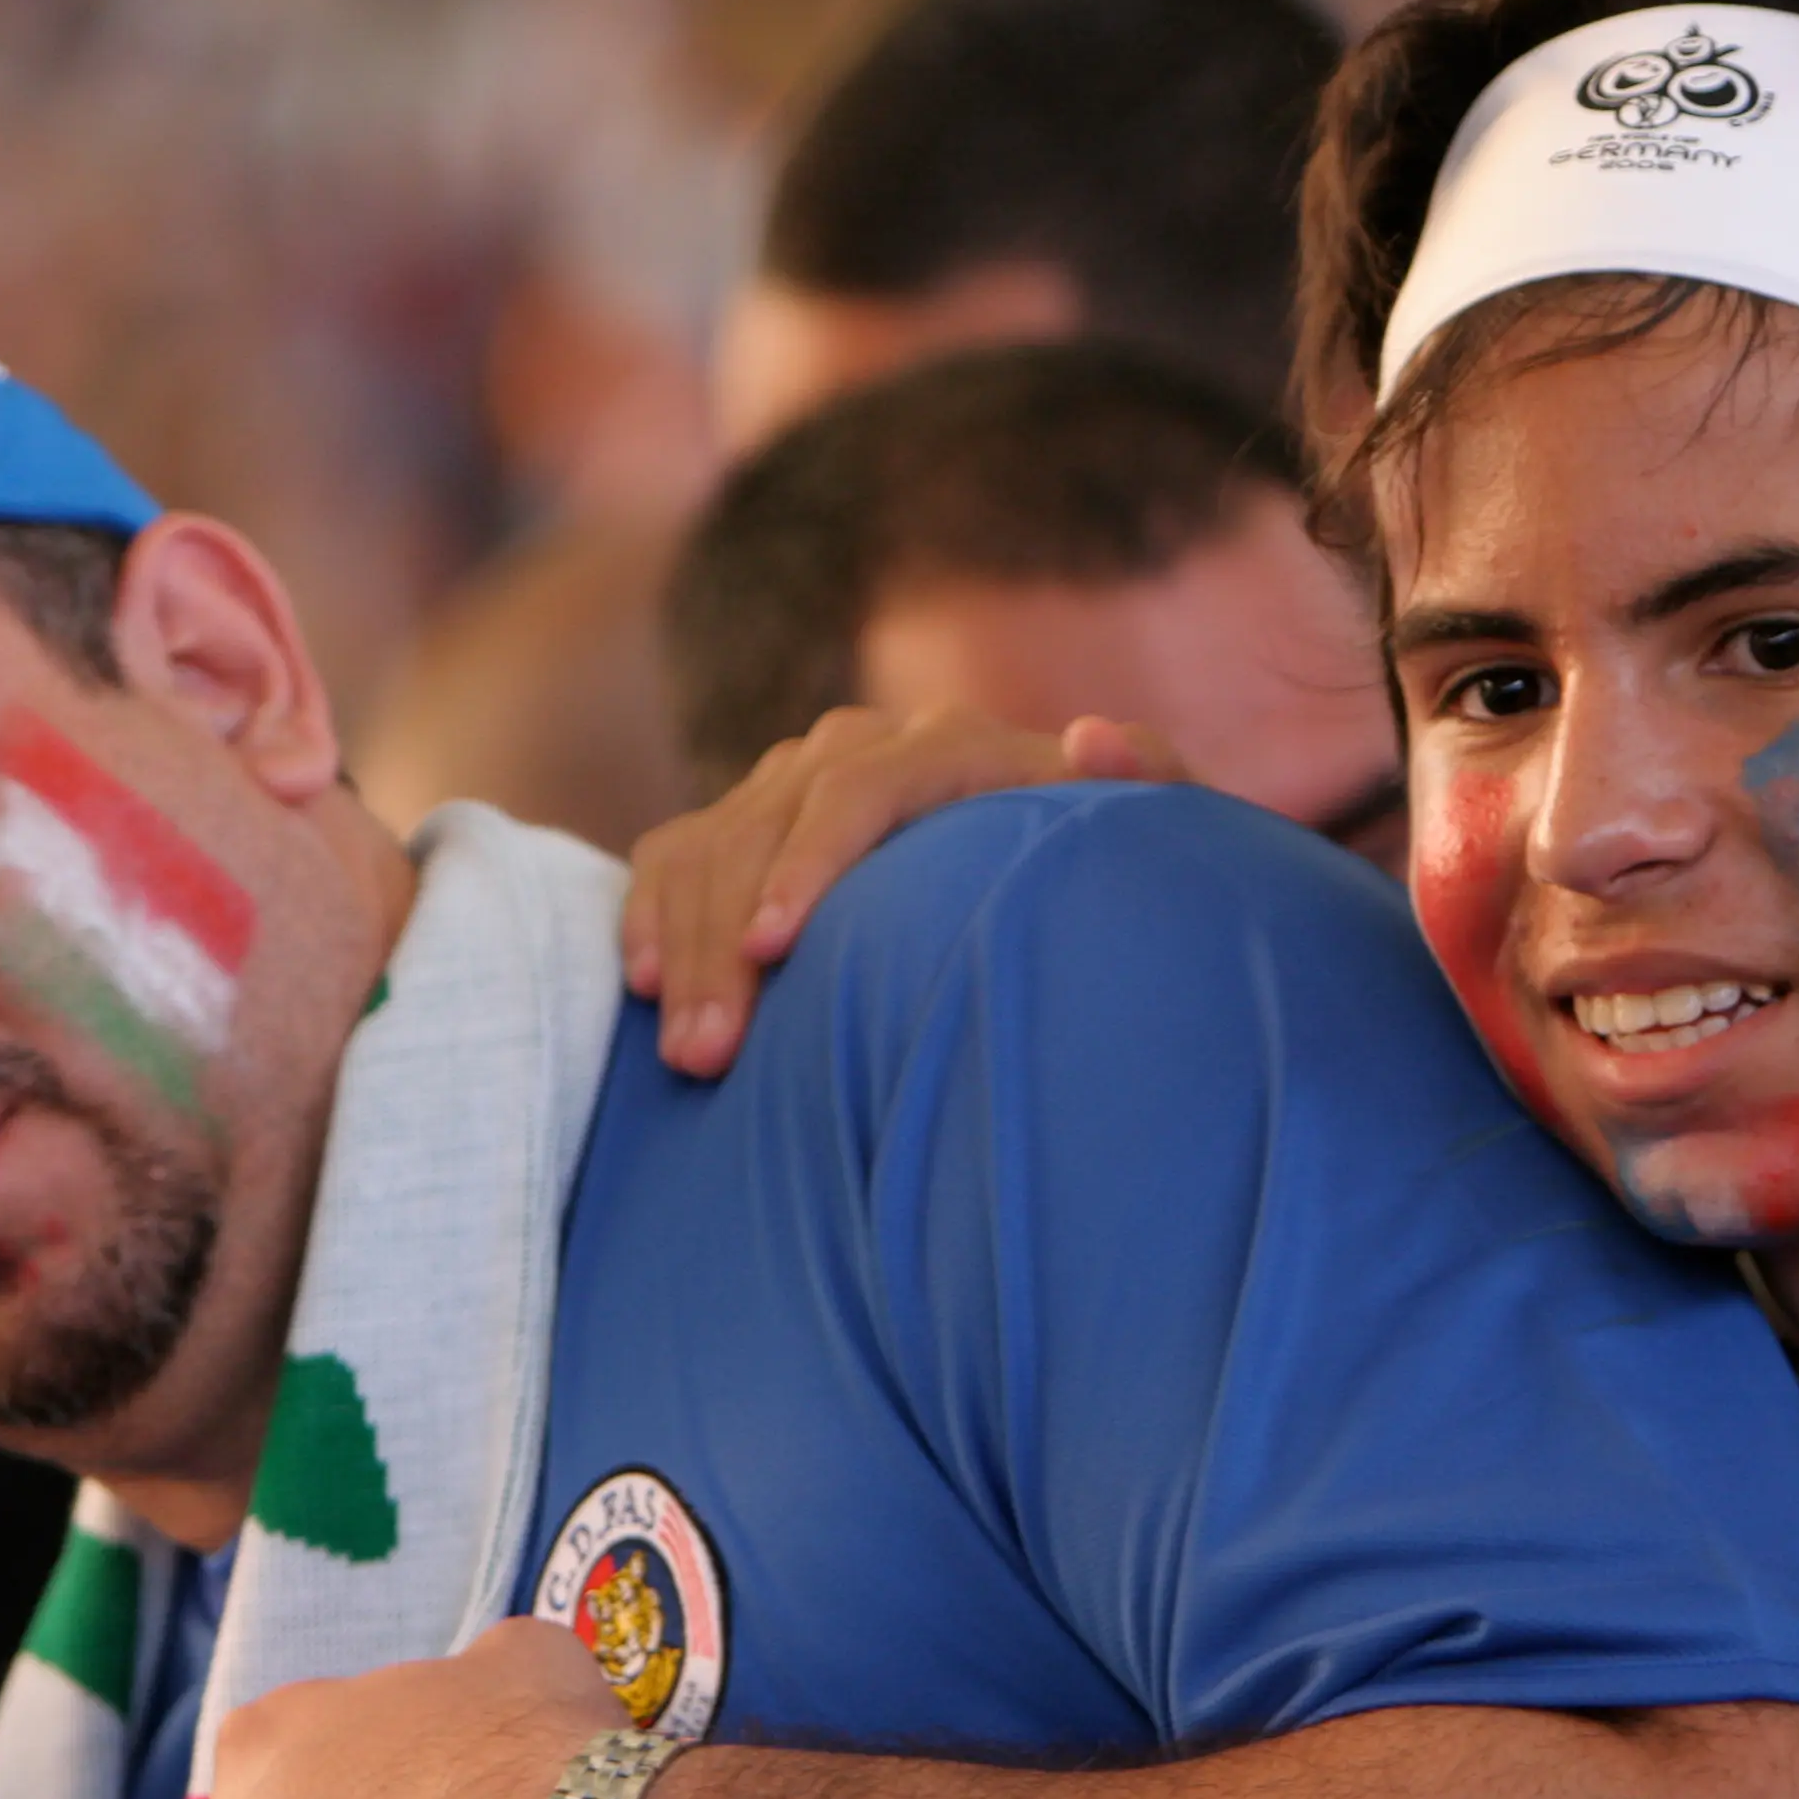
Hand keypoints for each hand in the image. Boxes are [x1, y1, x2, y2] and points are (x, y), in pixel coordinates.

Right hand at [623, 704, 1184, 1076]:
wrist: (1051, 875)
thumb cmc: (1108, 873)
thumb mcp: (1152, 836)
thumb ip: (1149, 783)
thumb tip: (1096, 740)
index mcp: (953, 745)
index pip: (862, 785)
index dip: (810, 860)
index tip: (777, 945)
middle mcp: (861, 745)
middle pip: (767, 823)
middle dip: (726, 938)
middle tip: (713, 1052)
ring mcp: (791, 780)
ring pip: (710, 846)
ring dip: (685, 948)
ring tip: (688, 1057)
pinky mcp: (744, 819)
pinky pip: (674, 855)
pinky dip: (652, 915)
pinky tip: (646, 989)